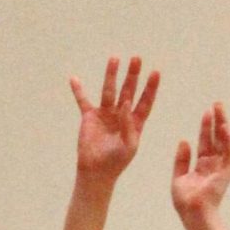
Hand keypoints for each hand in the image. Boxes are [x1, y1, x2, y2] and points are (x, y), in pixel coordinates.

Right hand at [70, 56, 159, 185]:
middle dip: (133, 75)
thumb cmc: (116, 162)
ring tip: (115, 58)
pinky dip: (78, 91)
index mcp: (135, 122)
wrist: (96, 171)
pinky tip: (74, 79)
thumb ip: (129, 125)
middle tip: (137, 59)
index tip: (155, 72)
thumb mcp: (129, 146)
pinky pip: (83, 101)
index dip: (150, 88)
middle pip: (128, 90)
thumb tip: (126, 103)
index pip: (145, 101)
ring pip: (109, 90)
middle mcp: (121, 115)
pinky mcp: (90, 117)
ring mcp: (105, 114)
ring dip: (111, 75)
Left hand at [172, 102, 229, 220]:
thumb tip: (183, 141)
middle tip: (216, 105)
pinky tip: (224, 127)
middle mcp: (213, 165)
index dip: (205, 128)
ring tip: (221, 110)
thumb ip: (181, 160)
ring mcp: (220, 168)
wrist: (193, 213)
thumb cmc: (185, 201)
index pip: (205, 142)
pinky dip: (227, 140)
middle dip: (216, 122)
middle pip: (215, 139)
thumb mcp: (178, 177)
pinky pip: (228, 153)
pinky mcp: (225, 172)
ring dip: (223, 125)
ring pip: (223, 142)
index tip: (206, 112)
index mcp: (202, 167)